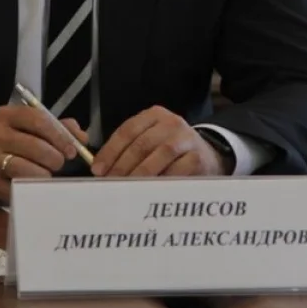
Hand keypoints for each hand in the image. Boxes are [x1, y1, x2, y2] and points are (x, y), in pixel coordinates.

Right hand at [0, 105, 87, 202]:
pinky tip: (33, 188)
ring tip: (47, 176)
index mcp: (6, 115)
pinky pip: (14, 188)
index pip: (38, 120)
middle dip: (54, 158)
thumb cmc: (3, 139)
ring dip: (43, 175)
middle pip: (35, 146)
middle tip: (60, 165)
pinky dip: (28, 190)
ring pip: (24, 169)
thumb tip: (81, 136)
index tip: (72, 150)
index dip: (59, 136)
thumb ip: (54, 127)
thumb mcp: (22, 125)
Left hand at [91, 106, 226, 177]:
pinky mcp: (198, 157)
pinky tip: (149, 192)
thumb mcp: (152, 140)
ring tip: (126, 189)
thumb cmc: (172, 151)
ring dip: (140, 174)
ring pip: (159, 156)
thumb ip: (129, 149)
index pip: (127, 130)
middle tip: (110, 183)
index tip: (98, 169)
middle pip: (141, 144)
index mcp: (154, 115)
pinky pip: (176, 171)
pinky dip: (161, 181)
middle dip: (122, 166)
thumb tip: (101, 169)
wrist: (208, 156)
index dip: (110, 151)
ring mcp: (186, 139)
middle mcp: (171, 123)